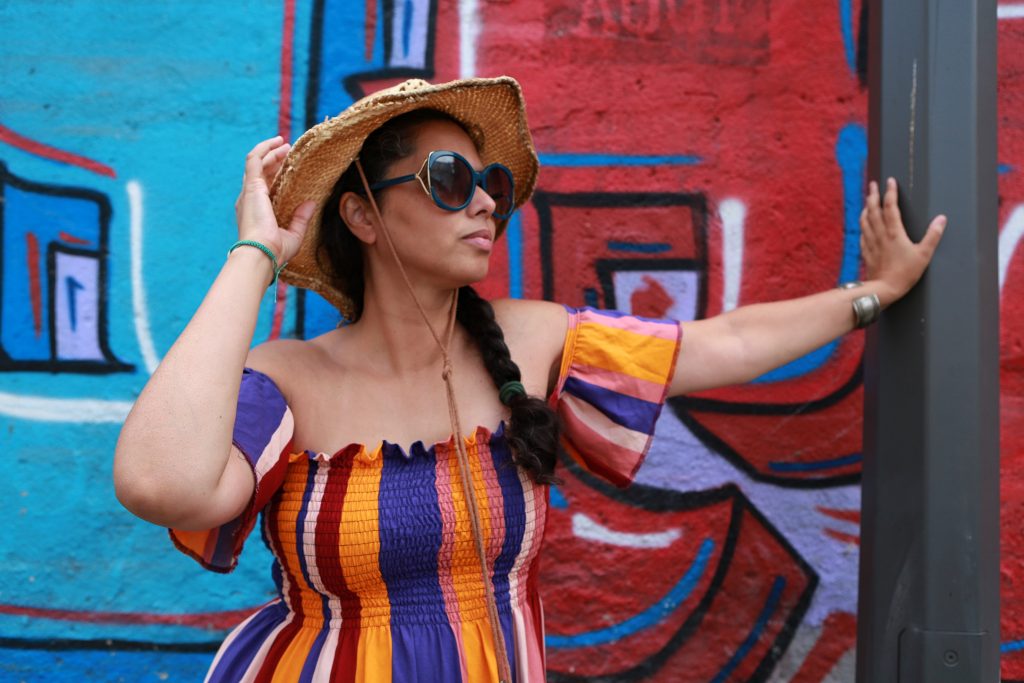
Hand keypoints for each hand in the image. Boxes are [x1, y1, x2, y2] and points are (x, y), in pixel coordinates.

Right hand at [234, 136, 315, 263]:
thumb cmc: (276, 250)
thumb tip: (311, 203)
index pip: (266, 186)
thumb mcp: (294, 234)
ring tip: (285, 144)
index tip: (290, 166)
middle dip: (274, 159)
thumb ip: (301, 218)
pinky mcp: (252, 186)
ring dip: (270, 151)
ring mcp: (249, 192)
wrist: (262, 253)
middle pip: (261, 172)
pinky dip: (264, 149)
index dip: (276, 174)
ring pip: (257, 163)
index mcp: (259, 211)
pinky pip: (254, 159)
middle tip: (289, 151)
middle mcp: (251, 199)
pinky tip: (276, 142)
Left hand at [859, 177, 945, 306]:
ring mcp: (871, 242)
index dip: (890, 192)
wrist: (883, 289)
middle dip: (873, 194)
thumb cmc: (905, 273)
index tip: (890, 181)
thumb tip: (942, 219)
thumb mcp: (924, 254)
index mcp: (894, 232)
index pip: (890, 207)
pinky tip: (864, 222)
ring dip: (866, 207)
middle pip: (873, 209)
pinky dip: (863, 223)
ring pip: (865, 220)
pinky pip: (862, 233)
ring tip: (868, 199)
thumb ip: (933, 235)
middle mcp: (880, 234)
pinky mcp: (866, 251)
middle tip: (873, 183)